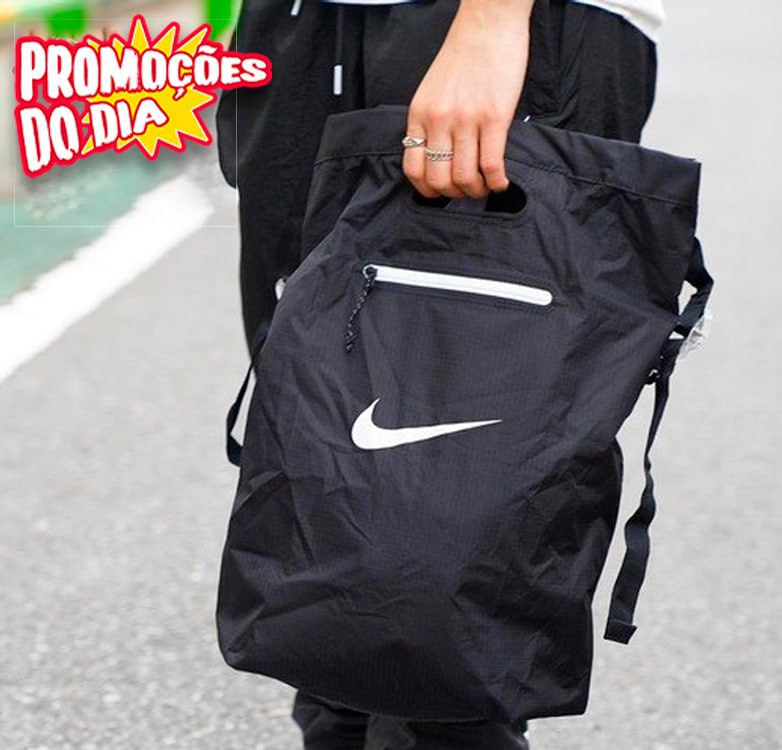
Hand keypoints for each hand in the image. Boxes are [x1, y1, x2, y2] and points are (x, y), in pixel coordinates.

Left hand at [403, 0, 534, 198]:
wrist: (488, 21)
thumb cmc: (464, 53)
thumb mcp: (433, 90)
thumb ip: (432, 121)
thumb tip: (440, 155)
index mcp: (420, 114)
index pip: (413, 169)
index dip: (427, 190)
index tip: (442, 191)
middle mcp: (439, 120)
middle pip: (438, 180)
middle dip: (455, 194)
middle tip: (468, 191)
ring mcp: (466, 120)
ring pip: (464, 177)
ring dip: (477, 192)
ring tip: (486, 187)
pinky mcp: (494, 117)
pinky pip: (491, 165)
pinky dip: (497, 182)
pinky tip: (501, 182)